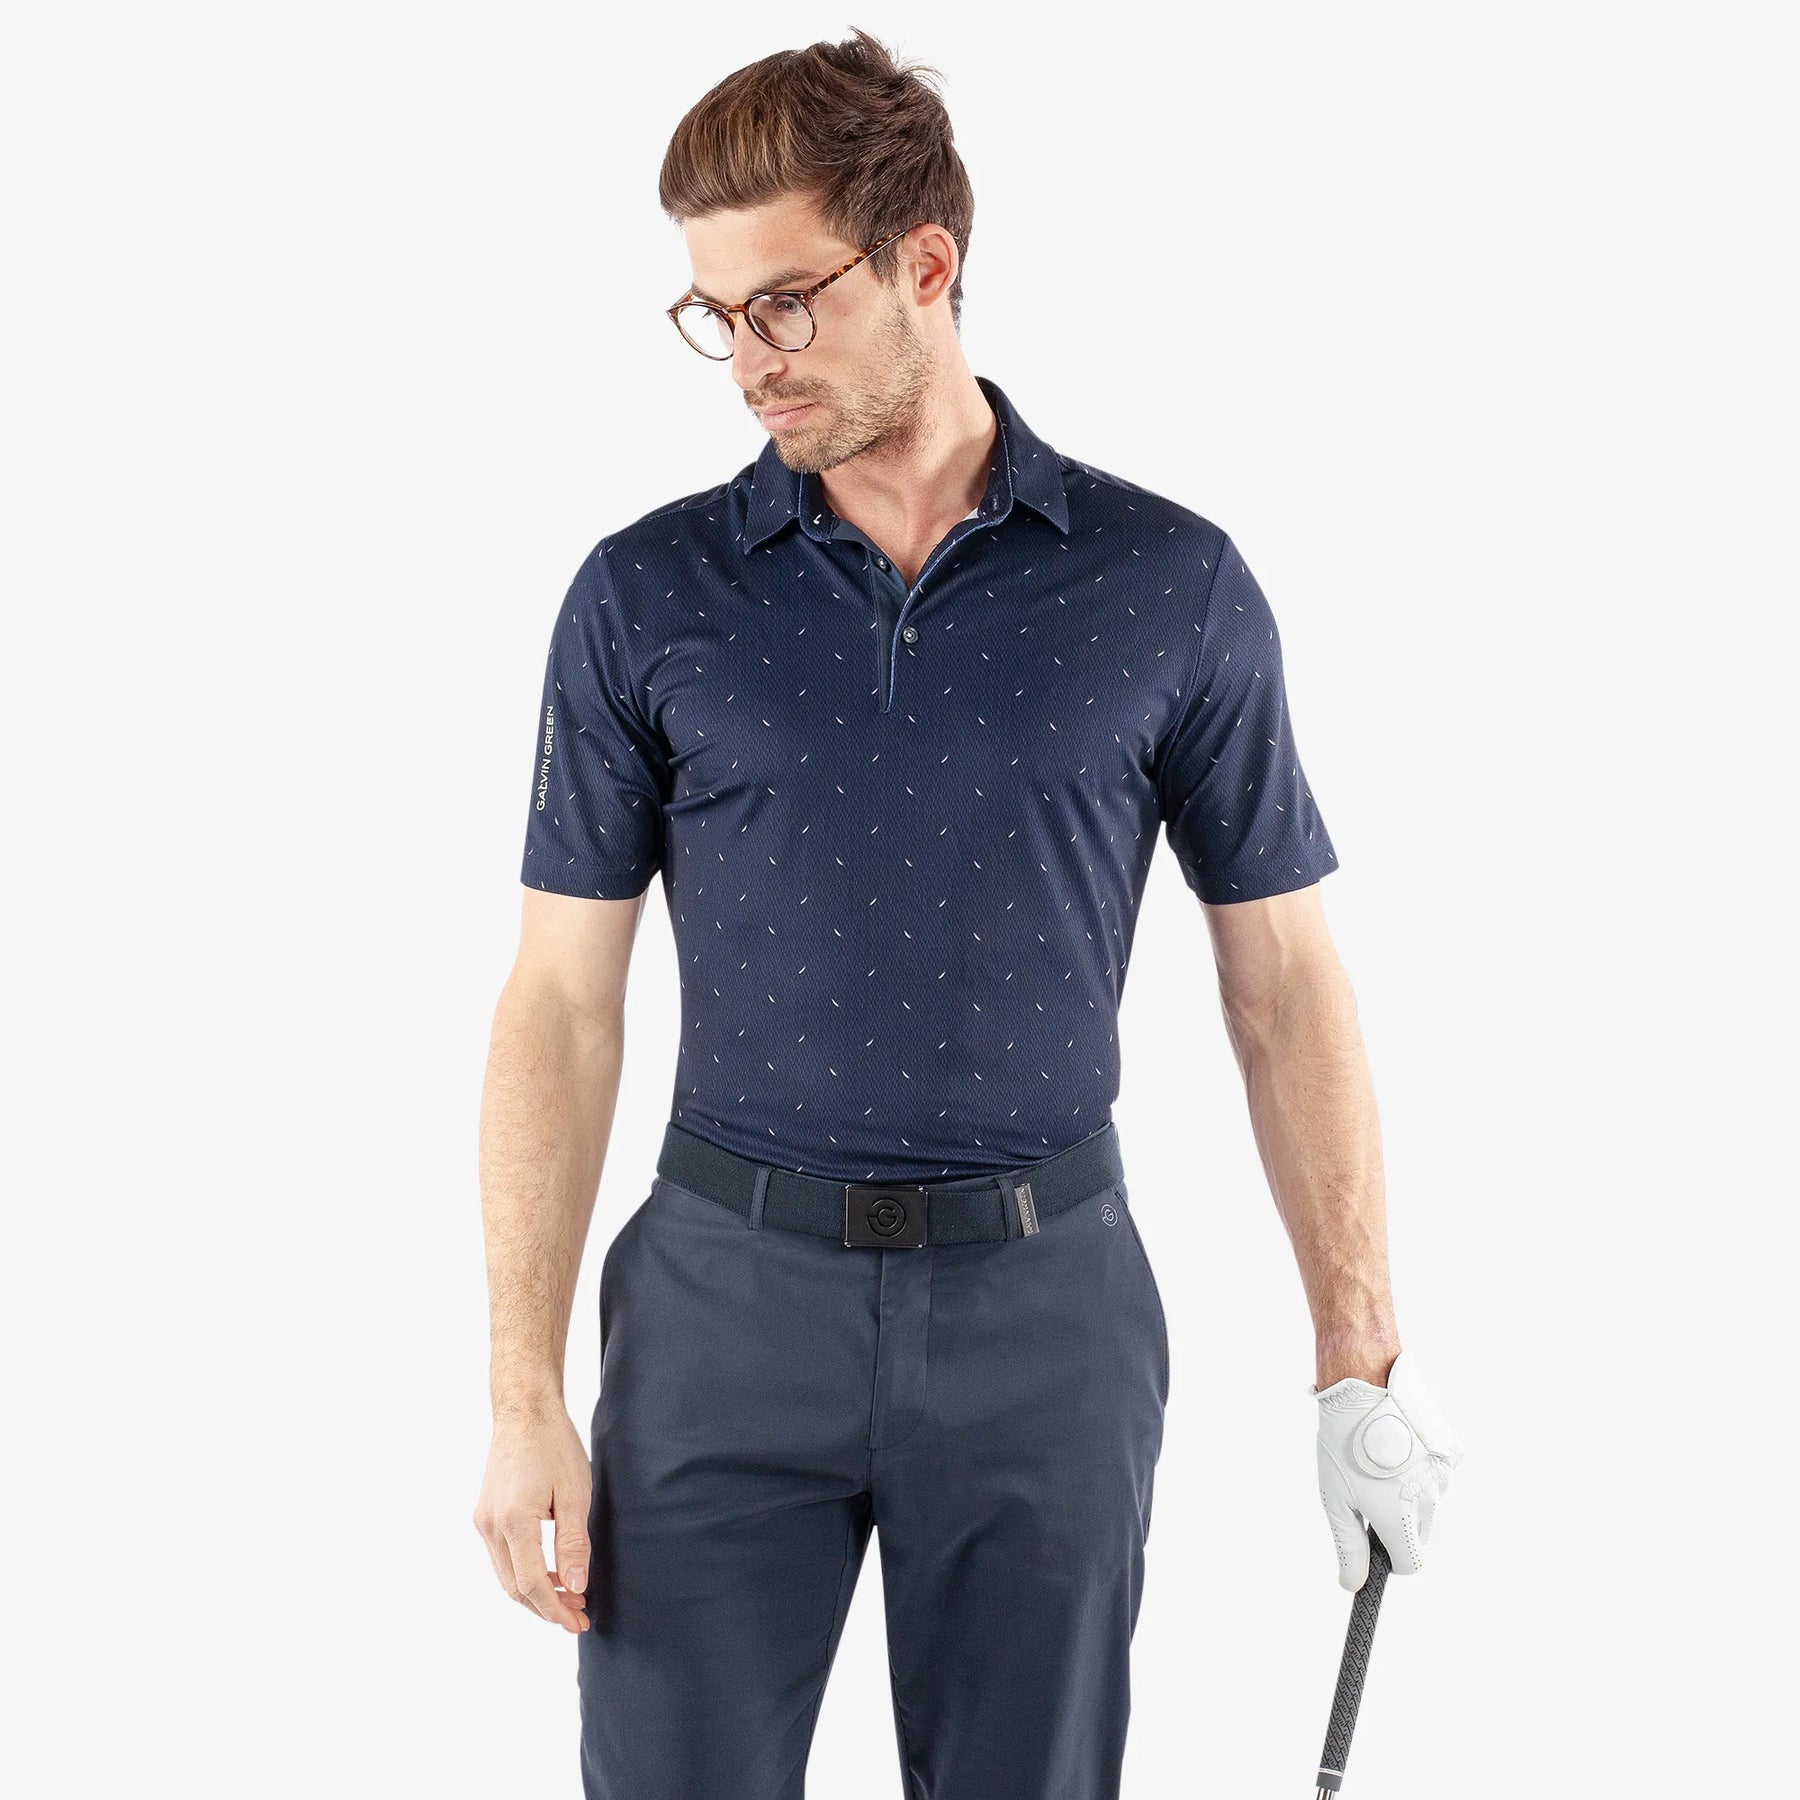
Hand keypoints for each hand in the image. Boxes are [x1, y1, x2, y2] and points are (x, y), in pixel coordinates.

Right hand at [473, 1406, 592, 1630]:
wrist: (524, 1411)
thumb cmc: (554, 1445)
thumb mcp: (575, 1494)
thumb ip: (573, 1544)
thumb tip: (575, 1586)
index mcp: (514, 1521)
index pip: (530, 1584)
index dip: (555, 1609)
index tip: (577, 1622)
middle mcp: (490, 1525)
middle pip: (514, 1587)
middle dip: (546, 1607)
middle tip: (579, 1615)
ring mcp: (483, 1520)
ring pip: (506, 1575)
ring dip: (535, 1592)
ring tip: (570, 1597)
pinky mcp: (485, 1514)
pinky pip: (503, 1556)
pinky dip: (524, 1572)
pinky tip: (551, 1572)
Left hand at [1313, 1349, 1463, 1590]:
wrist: (1364, 1382)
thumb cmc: (1342, 1442)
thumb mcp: (1335, 1499)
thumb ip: (1348, 1548)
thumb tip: (1352, 1585)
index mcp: (1400, 1517)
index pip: (1412, 1564)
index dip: (1391, 1561)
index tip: (1374, 1544)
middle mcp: (1431, 1500)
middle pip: (1423, 1536)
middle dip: (1401, 1529)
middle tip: (1369, 1498)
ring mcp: (1445, 1475)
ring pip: (1433, 1505)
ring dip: (1412, 1498)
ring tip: (1381, 1465)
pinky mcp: (1453, 1452)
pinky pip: (1440, 1475)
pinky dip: (1423, 1470)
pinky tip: (1400, 1446)